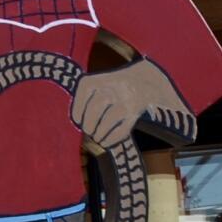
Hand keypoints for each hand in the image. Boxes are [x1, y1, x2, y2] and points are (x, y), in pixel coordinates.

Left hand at [71, 60, 187, 150]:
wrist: (144, 82)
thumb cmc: (112, 88)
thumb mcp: (98, 84)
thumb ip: (85, 99)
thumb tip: (78, 122)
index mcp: (100, 79)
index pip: (84, 90)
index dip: (78, 109)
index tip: (78, 120)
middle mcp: (114, 87)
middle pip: (95, 107)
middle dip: (88, 124)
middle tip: (88, 131)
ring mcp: (126, 100)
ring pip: (109, 120)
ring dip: (99, 133)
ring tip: (96, 137)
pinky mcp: (136, 113)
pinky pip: (122, 129)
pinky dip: (112, 138)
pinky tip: (106, 142)